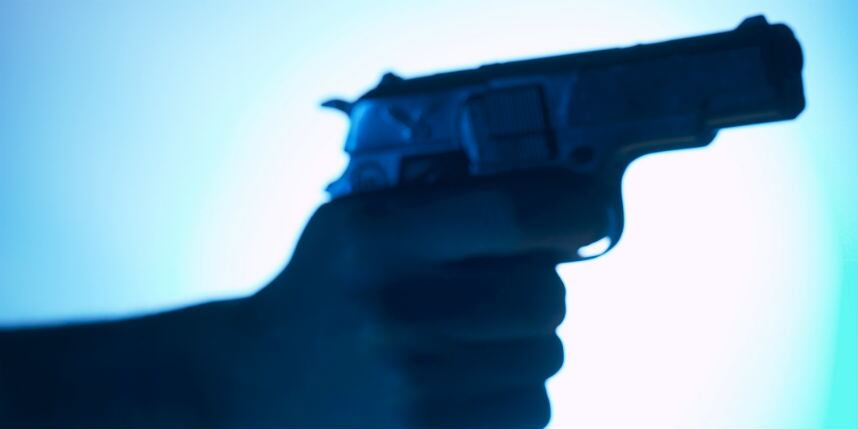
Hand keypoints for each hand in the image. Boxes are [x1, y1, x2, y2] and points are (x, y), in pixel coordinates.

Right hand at [220, 169, 612, 427]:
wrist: (256, 382)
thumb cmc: (325, 289)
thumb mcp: (356, 219)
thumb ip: (441, 199)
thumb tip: (561, 198)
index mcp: (377, 237)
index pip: (515, 216)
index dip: (571, 211)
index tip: (582, 217)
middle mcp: (394, 313)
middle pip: (547, 295)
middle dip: (537, 288)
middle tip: (502, 288)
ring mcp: (413, 387)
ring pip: (547, 355)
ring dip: (525, 343)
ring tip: (467, 340)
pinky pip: (533, 407)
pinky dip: (515, 391)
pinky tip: (465, 381)